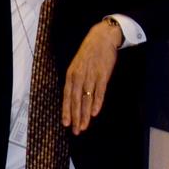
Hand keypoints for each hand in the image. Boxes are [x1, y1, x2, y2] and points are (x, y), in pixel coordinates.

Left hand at [62, 20, 122, 134]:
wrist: (102, 38)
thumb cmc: (89, 53)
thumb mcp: (77, 66)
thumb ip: (76, 81)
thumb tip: (74, 97)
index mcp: (71, 75)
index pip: (67, 96)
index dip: (66, 110)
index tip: (66, 123)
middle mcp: (79, 76)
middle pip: (76, 100)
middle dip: (75, 117)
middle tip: (76, 130)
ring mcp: (91, 76)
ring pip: (86, 99)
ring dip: (85, 114)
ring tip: (84, 126)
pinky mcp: (103, 74)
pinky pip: (99, 91)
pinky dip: (97, 102)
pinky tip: (95, 112)